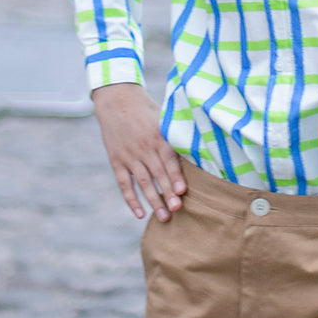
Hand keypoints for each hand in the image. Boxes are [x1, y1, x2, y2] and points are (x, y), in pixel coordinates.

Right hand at [91, 83, 186, 221]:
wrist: (117, 100)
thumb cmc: (146, 109)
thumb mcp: (163, 115)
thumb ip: (177, 132)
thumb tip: (200, 144)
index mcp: (158, 136)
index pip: (168, 160)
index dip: (175, 176)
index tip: (182, 191)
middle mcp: (144, 147)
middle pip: (157, 174)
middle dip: (167, 193)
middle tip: (177, 210)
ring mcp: (129, 155)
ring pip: (143, 182)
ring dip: (153, 201)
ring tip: (164, 217)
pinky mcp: (116, 160)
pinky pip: (124, 184)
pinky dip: (131, 199)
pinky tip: (140, 213)